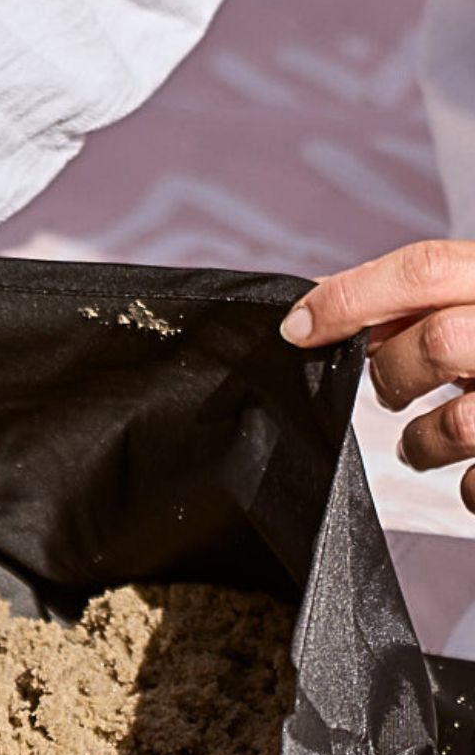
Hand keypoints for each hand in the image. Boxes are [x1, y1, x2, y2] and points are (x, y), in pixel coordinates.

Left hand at [280, 240, 474, 509]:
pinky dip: (466, 484)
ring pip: (457, 423)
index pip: (423, 270)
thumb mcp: (473, 300)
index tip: (298, 328)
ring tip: (425, 439)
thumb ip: (406, 299)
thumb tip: (307, 305)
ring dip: (419, 442)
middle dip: (391, 373)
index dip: (349, 298)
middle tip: (391, 386)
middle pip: (437, 343)